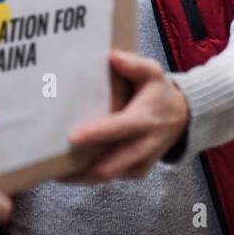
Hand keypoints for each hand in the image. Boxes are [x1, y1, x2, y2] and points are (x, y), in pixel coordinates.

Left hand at [63, 50, 189, 183]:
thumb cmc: (160, 93)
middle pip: (109, 166)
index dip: (95, 135)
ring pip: (107, 177)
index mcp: (144, 120)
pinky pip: (110, 177)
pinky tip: (68, 171)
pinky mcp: (136, 172)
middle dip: (80, 170)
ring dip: (80, 177)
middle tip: (51, 167)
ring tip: (52, 173)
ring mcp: (140, 163)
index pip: (118, 129)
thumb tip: (111, 57)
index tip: (72, 137)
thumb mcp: (153, 73)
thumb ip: (134, 65)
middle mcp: (143, 146)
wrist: (183, 119)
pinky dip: (89, 176)